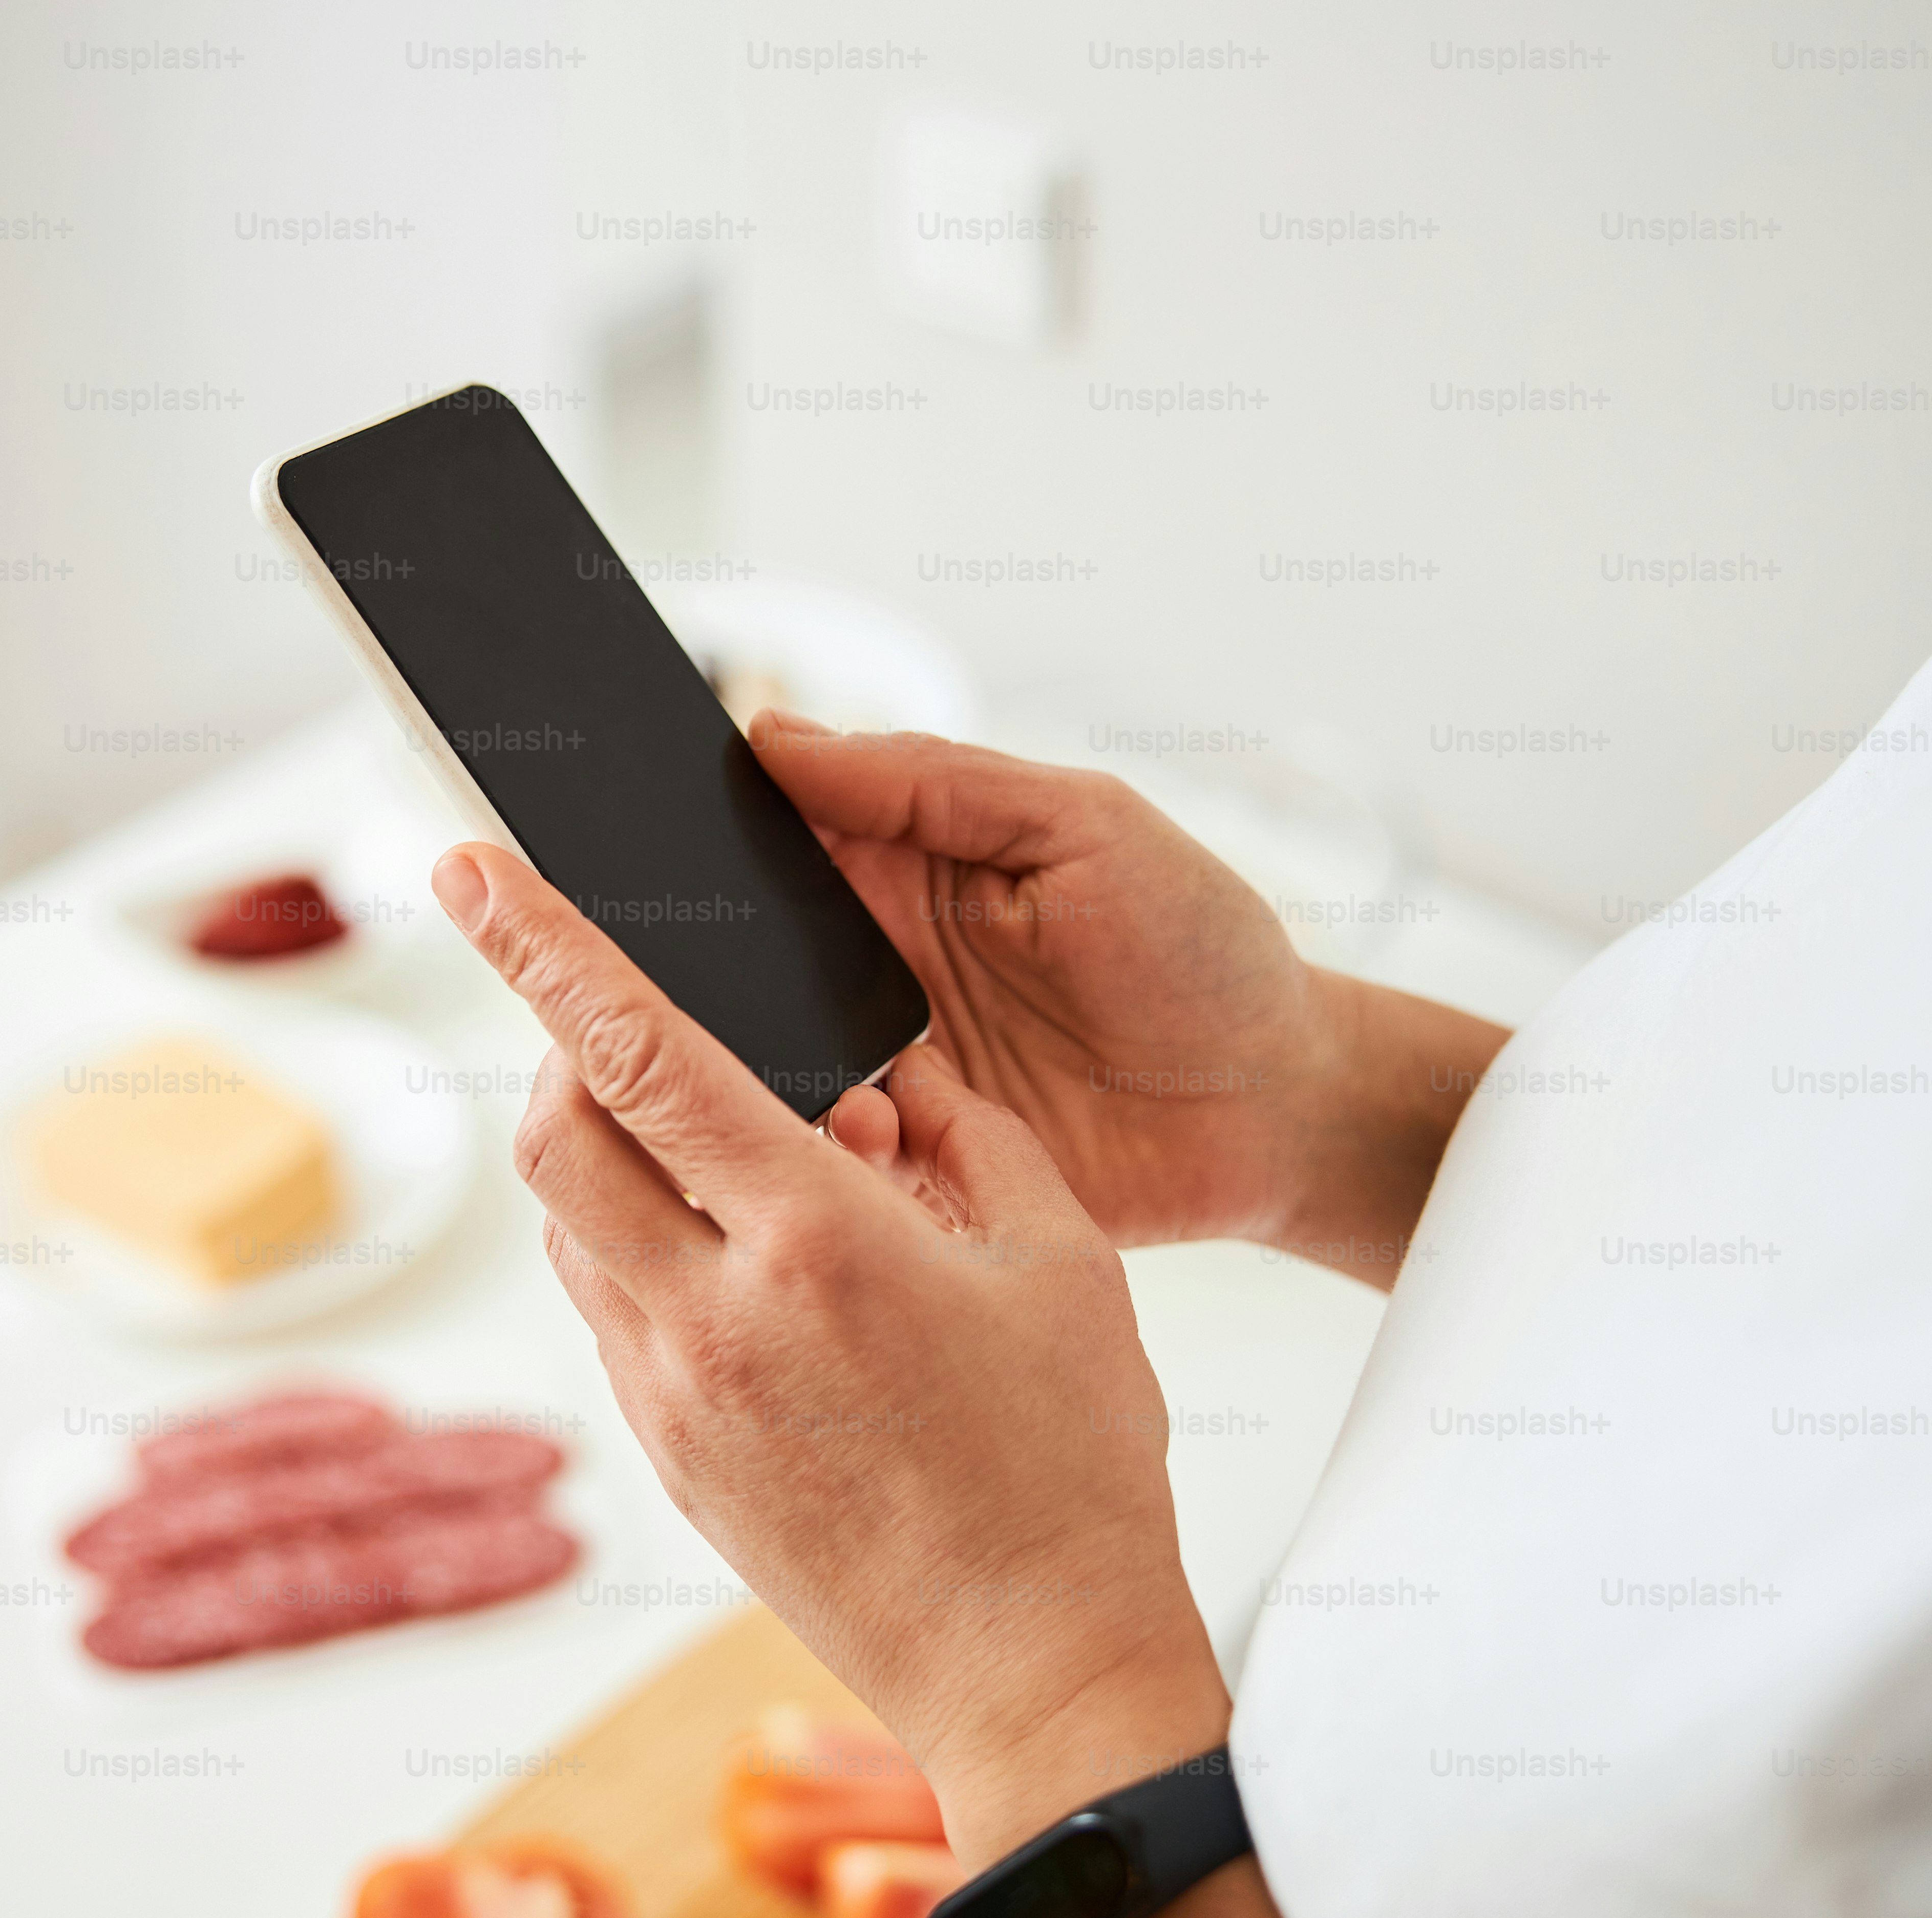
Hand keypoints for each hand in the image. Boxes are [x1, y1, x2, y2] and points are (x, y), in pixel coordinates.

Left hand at [432, 842, 1231, 1855]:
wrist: (1036, 1668)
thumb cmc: (1072, 1466)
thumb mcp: (1057, 1255)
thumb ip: (962, 1128)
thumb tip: (880, 1064)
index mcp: (818, 1247)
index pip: (638, 1054)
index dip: (545, 945)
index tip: (470, 870)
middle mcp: (714, 1320)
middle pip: (555, 1134)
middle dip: (567, 1046)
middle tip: (639, 1021)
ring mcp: (674, 1401)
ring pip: (570, 1224)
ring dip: (612, 1153)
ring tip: (733, 1153)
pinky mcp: (668, 1460)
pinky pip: (611, 1311)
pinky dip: (643, 1247)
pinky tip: (744, 1258)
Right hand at [750, 714, 1505, 1286]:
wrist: (1279, 1114)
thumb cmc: (1202, 955)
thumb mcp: (1083, 826)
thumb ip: (934, 781)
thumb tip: (779, 735)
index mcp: (902, 868)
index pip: (765, 833)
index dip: (702, 824)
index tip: (652, 823)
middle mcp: (871, 970)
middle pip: (735, 957)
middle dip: (700, 958)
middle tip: (679, 959)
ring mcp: (882, 1073)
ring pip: (757, 1063)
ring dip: (749, 1061)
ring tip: (770, 1052)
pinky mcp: (906, 1168)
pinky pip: (818, 1158)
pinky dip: (811, 1150)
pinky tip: (842, 1135)